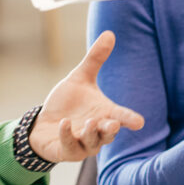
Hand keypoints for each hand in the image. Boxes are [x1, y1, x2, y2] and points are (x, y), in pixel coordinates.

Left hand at [29, 31, 144, 162]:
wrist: (43, 123)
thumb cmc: (67, 102)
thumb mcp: (80, 78)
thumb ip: (96, 59)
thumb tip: (109, 33)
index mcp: (104, 113)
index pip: (121, 117)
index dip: (130, 119)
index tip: (139, 122)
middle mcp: (96, 131)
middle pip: (109, 133)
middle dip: (111, 129)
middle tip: (112, 123)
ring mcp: (82, 144)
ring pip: (92, 143)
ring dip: (92, 133)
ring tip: (90, 121)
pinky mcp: (66, 151)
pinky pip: (70, 147)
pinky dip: (68, 136)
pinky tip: (64, 123)